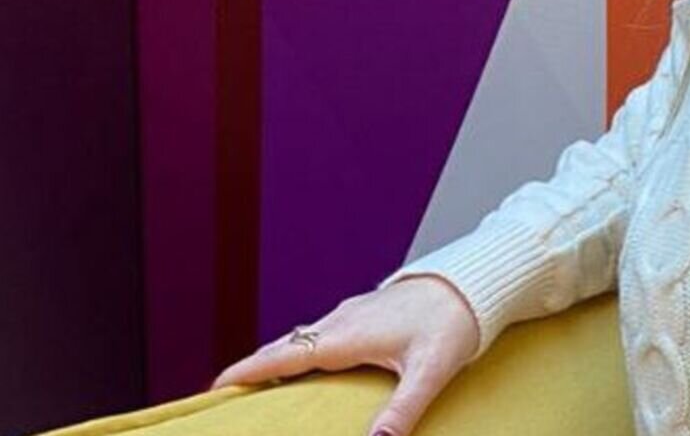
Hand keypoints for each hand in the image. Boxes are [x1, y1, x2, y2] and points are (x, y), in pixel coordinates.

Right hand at [209, 274, 481, 435]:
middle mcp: (342, 320)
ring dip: (279, 356)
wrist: (472, 280)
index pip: (286, 354)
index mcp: (347, 335)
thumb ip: (403, 410)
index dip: (250, 370)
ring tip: (259, 381)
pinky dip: (304, 348)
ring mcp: (353, 312)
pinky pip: (322, 331)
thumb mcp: (429, 371)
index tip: (217, 385)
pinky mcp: (366, 311)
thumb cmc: (452, 321)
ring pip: (304, 337)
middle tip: (226, 390)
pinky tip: (311, 362)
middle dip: (255, 366)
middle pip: (287, 345)